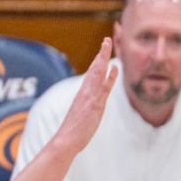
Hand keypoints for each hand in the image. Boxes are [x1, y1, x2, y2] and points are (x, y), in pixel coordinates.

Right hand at [46, 39, 116, 154]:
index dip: (97, 62)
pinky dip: (109, 76)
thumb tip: (88, 106)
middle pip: (94, 68)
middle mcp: (85, 92)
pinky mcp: (95, 105)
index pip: (91, 74)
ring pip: (97, 73)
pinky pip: (104, 88)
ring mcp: (90, 97)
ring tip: (108, 44)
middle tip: (106, 40)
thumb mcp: (81, 115)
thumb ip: (85, 107)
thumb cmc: (73, 132)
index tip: (102, 51)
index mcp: (82, 94)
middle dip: (100, 53)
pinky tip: (114, 67)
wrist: (65, 140)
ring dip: (103, 58)